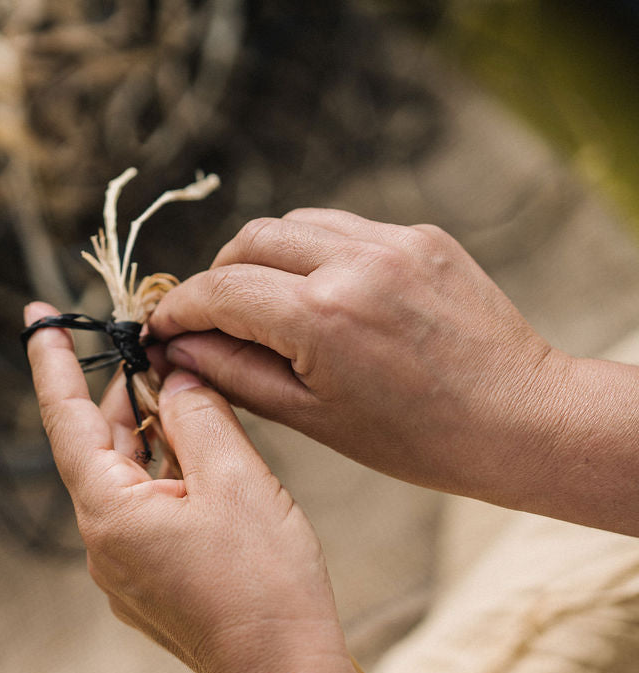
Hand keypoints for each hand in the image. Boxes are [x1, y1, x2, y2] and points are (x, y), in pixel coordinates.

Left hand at [24, 301, 359, 672]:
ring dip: (156, 431)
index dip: (51, 360)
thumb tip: (174, 375)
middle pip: (102, 442)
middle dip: (128, 391)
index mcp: (108, 512)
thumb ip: (197, 413)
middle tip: (158, 346)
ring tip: (194, 397)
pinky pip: (146, 505)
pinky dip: (169, 470)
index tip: (35, 316)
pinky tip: (206, 455)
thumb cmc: (264, 587)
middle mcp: (103, 539)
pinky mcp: (149, 576)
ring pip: (129, 474)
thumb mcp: (236, 478)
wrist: (284, 671)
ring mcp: (124, 563)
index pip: (64, 417)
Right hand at [148, 209, 638, 531]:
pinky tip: (318, 290)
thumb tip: (177, 345)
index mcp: (323, 317)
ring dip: (262, 257)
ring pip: (292, 224)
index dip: (179, 307)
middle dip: (216, 275)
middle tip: (210, 316)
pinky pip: (341, 226)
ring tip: (265, 303)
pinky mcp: (419, 235)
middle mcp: (355, 263)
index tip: (162, 325)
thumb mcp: (311, 417)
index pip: (220, 289)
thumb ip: (233, 372)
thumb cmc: (417, 437)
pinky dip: (311, 251)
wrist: (520, 418)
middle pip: (248, 240)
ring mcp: (392, 241)